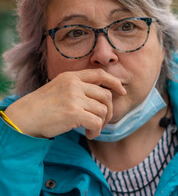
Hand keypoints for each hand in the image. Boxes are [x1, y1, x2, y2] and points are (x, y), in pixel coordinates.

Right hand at [4, 69, 126, 138]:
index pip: (100, 74)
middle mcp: (74, 84)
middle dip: (109, 111)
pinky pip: (96, 122)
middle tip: (101, 121)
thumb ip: (78, 87)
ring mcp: (74, 98)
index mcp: (72, 76)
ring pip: (103, 110)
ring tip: (92, 129)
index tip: (122, 91)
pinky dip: (96, 131)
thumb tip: (104, 95)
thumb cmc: (42, 106)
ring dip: (101, 123)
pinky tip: (89, 134)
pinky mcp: (74, 113)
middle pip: (106, 96)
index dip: (114, 83)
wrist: (23, 117)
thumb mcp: (60, 87)